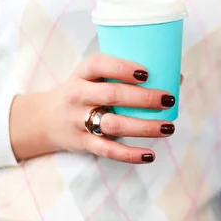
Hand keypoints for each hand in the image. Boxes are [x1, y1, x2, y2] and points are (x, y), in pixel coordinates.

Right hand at [10, 54, 180, 163]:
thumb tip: (176, 77)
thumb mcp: (94, 77)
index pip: (99, 65)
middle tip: (168, 99)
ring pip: (114, 125)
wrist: (45, 119)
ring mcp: (79, 121)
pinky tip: (150, 154)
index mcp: (82, 73)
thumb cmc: (84, 91)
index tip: (147, 73)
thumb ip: (126, 75)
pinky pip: (108, 150)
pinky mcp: (83, 143)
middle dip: (144, 98)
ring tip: (169, 127)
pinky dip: (130, 155)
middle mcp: (78, 95)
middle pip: (112, 95)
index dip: (122, 68)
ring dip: (144, 127)